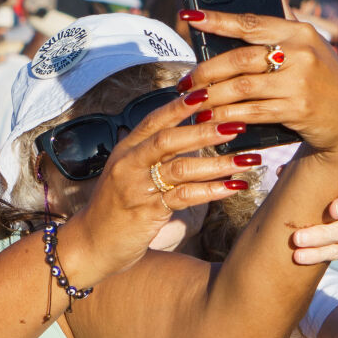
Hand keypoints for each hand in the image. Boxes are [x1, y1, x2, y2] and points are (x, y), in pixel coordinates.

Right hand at [54, 92, 260, 285]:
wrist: (89, 245)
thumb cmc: (113, 209)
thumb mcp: (126, 174)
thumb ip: (149, 154)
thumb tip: (183, 134)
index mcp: (125, 150)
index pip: (154, 120)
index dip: (180, 106)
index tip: (208, 93)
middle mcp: (128, 165)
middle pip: (169, 140)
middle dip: (205, 130)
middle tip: (237, 125)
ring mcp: (136, 188)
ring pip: (181, 169)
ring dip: (218, 163)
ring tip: (247, 159)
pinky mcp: (146, 212)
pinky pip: (184, 197)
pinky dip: (212, 190)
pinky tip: (233, 187)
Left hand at [176, 9, 337, 160]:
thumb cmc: (322, 78)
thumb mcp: (311, 46)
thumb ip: (285, 25)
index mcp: (299, 32)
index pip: (251, 22)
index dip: (217, 20)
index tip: (190, 16)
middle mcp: (301, 53)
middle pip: (239, 58)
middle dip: (206, 71)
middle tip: (186, 82)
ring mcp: (300, 82)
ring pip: (241, 87)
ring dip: (211, 97)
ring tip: (192, 102)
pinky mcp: (297, 109)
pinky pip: (251, 112)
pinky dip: (227, 116)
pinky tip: (211, 119)